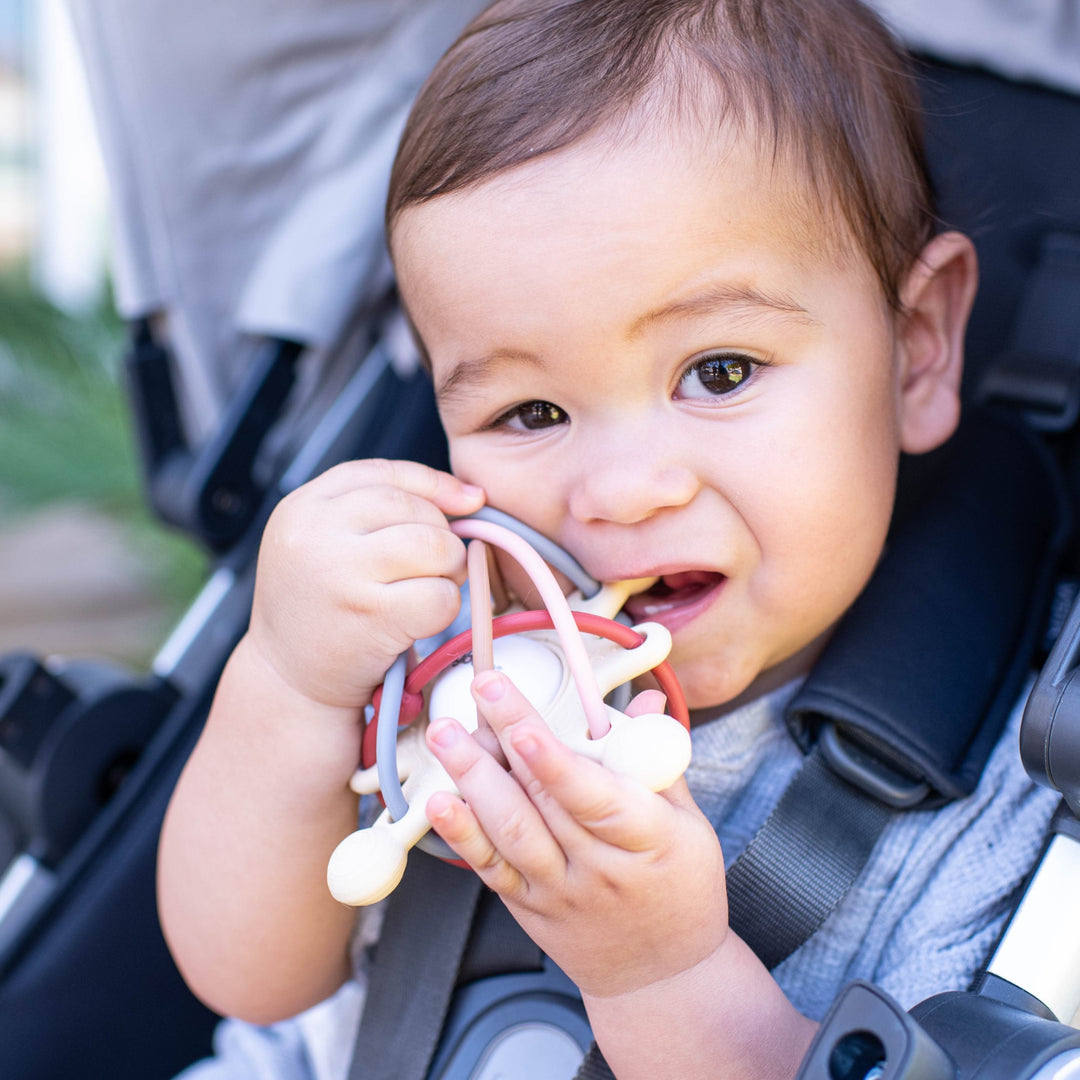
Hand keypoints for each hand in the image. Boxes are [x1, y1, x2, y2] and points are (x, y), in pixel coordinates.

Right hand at [249, 459, 484, 708]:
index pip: (385, 472)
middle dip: (441, 538)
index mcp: (303, 506)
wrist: (285, 682)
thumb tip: (471, 496)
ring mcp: (340, 572)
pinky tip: (419, 621)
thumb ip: (380, 512)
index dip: (434, 485)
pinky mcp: (369, 615)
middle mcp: (315, 532)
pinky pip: (440, 597)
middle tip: (432, 570)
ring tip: (426, 591)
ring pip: (436, 547)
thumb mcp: (325, 544)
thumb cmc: (321, 610)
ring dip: (448, 572)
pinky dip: (443, 610)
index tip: (466, 502)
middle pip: (416, 509)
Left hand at [425, 670, 728, 998]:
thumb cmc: (680, 887)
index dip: (553, 762)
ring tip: (445, 733)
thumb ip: (658, 761)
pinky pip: (491, 867)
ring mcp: (558, 890)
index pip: (595, 797)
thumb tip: (644, 701)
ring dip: (473, 777)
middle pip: (544, 799)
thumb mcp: (688, 824)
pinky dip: (462, 834)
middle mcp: (598, 869)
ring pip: (510, 831)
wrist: (659, 977)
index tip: (521, 725)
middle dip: (506, 737)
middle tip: (482, 688)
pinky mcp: (528, 904)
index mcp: (648, 841)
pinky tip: (440, 800)